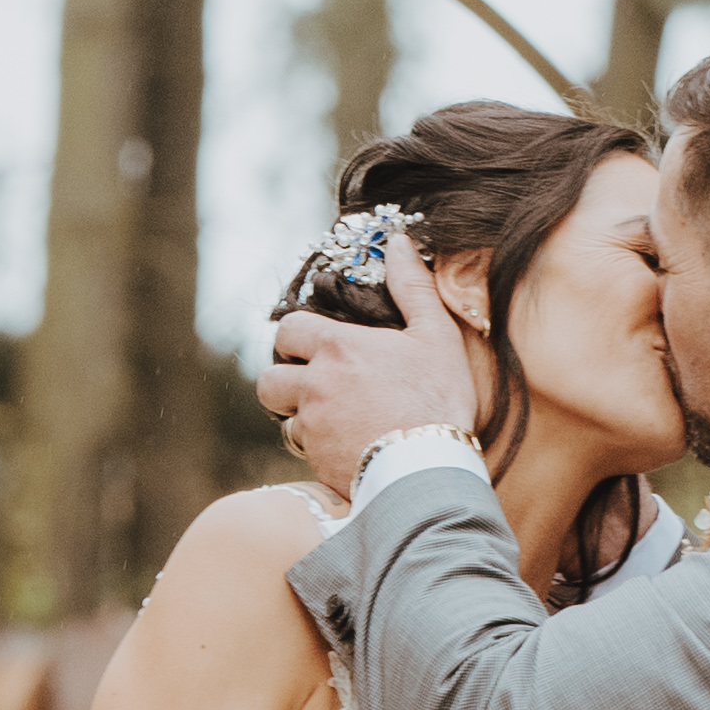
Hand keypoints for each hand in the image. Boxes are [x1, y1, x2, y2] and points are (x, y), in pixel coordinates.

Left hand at [263, 241, 484, 501]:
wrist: (434, 468)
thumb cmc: (440, 398)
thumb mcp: (437, 335)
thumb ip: (413, 287)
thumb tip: (400, 242)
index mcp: (338, 348)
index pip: (288, 330)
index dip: (295, 338)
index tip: (312, 347)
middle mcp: (316, 385)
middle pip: (269, 380)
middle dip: (285, 381)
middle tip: (314, 386)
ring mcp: (313, 427)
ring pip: (284, 419)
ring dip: (301, 418)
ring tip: (333, 419)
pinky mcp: (317, 462)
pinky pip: (304, 451)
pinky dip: (318, 448)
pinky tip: (348, 447)